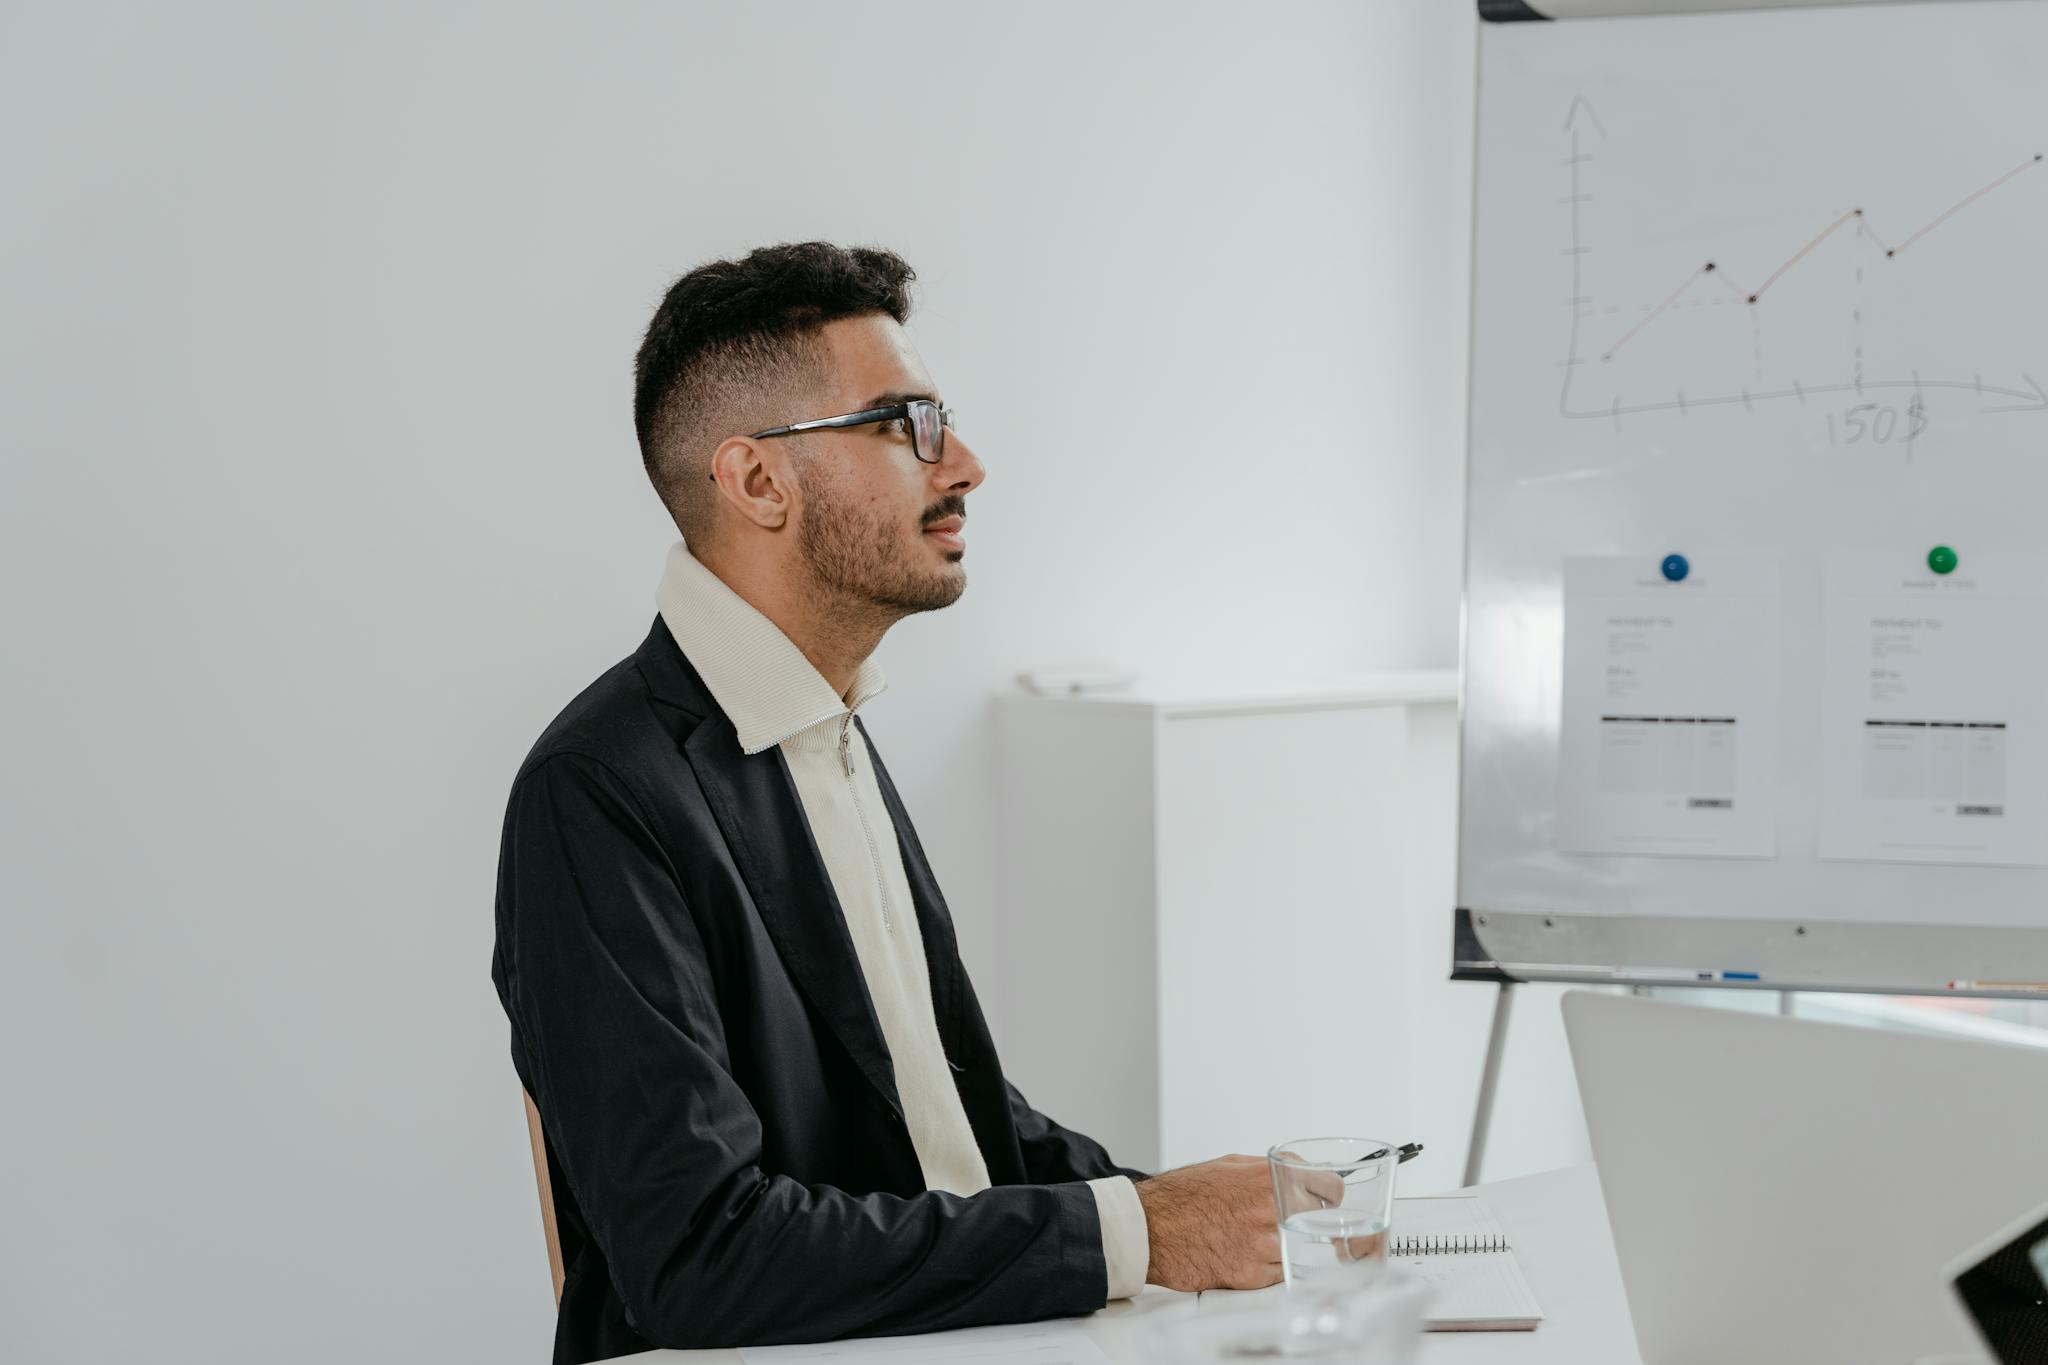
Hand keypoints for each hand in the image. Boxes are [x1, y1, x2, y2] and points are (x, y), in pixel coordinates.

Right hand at [1135, 1153, 1321, 1291]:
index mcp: (1272, 1180)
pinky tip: (1246, 1250)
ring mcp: (1265, 1248)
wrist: (1152, 1227)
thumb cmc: (1186, 1194)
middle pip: (1318, 1221)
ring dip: (1286, 1244)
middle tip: (1289, 1218)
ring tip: (1257, 1234)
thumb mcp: (1232, 1164)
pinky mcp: (1253, 1276)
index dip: (1330, 1193)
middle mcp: (1274, 1213)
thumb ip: (1273, 1168)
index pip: (1331, 1188)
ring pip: (1299, 1249)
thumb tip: (1303, 1172)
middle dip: (1306, 1219)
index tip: (1326, 1198)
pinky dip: (1270, 1264)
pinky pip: (1279, 1272)